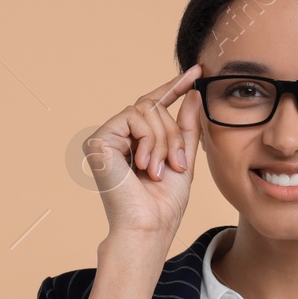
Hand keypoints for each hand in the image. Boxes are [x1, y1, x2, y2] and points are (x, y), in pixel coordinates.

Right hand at [84, 64, 203, 240]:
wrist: (149, 227)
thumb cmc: (163, 204)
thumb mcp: (183, 159)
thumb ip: (186, 127)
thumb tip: (194, 93)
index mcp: (134, 141)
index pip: (155, 105)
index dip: (175, 87)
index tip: (199, 71)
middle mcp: (117, 136)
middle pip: (154, 107)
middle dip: (174, 133)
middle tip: (178, 164)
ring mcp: (106, 137)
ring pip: (147, 110)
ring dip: (164, 140)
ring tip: (160, 170)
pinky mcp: (99, 139)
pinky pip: (134, 117)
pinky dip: (149, 140)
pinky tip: (144, 166)